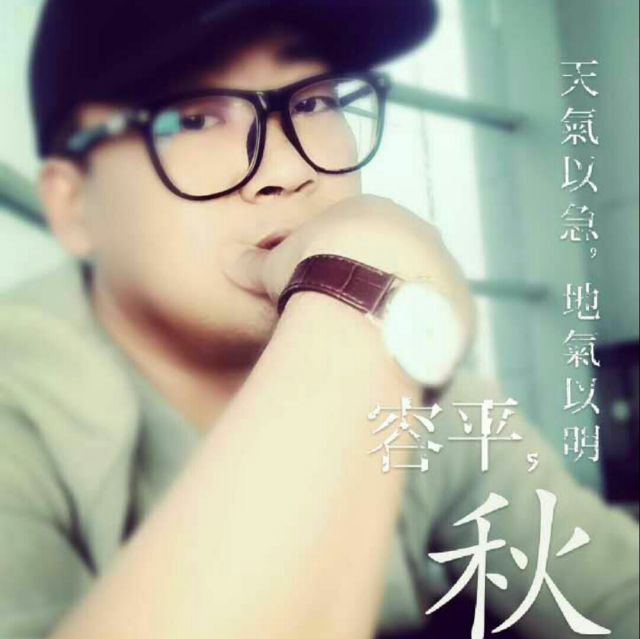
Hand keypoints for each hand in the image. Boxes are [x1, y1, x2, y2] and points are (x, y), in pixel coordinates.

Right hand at [220, 194, 475, 350]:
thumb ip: (257, 262)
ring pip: (426, 304)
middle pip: (402, 271)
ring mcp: (448, 277)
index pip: (368, 243)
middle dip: (379, 297)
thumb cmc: (316, 265)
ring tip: (373, 352)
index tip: (332, 296)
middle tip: (352, 326)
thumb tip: (229, 260)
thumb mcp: (277, 263)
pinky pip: (441, 336)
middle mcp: (424, 241)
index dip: (347, 271)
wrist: (364, 287)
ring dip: (402, 325)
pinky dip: (421, 351)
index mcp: (382, 218)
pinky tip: (396, 366)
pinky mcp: (460, 315)